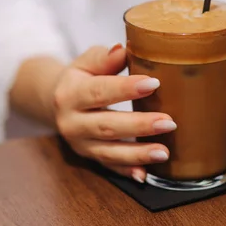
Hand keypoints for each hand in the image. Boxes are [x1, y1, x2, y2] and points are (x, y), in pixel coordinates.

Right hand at [52, 44, 174, 182]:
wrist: (56, 102)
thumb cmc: (81, 77)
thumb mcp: (86, 62)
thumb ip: (103, 57)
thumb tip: (122, 50)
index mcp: (69, 94)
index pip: (99, 91)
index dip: (125, 89)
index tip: (154, 84)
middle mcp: (71, 122)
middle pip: (106, 126)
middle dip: (139, 126)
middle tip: (169, 122)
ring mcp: (80, 144)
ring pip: (109, 151)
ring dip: (138, 154)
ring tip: (164, 152)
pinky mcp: (89, 157)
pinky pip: (109, 167)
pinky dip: (127, 171)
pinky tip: (145, 174)